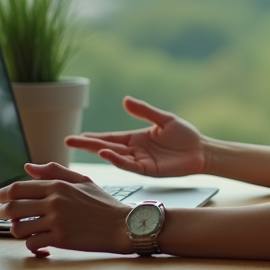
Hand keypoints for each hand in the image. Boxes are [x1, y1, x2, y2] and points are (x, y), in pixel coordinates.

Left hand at [0, 163, 132, 257]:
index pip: (18, 188)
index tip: (0, 200)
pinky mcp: (61, 239)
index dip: (3, 195)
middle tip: (6, 217)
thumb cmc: (104, 204)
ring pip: (19, 228)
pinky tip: (40, 245)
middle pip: (12, 207)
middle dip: (3, 213)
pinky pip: (32, 244)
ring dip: (18, 231)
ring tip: (26, 231)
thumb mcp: (83, 181)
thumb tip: (28, 167)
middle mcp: (55, 202)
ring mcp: (57, 221)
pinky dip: (32, 246)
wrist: (123, 225)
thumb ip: (54, 172)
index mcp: (58, 186)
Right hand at [65, 96, 207, 176]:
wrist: (202, 151)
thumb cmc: (185, 136)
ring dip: (101, 151)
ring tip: (88, 145)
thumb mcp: (164, 119)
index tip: (76, 136)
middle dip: (88, 144)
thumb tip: (125, 100)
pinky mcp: (148, 170)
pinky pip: (130, 165)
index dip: (94, 137)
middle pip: (107, 147)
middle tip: (68, 141)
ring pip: (116, 156)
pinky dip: (118, 160)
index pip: (110, 137)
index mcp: (136, 139)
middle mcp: (135, 151)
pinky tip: (108, 154)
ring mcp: (140, 161)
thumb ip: (144, 111)